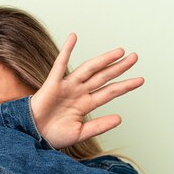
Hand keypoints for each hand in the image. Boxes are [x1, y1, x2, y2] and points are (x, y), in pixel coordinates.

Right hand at [30, 33, 144, 148]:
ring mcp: (67, 86)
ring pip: (89, 69)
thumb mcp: (80, 133)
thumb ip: (99, 126)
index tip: (140, 80)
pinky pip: (60, 64)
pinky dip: (67, 50)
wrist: (33, 136)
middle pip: (103, 77)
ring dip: (103, 60)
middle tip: (134, 57)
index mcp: (86, 104)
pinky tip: (74, 37)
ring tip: (119, 52)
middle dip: (119, 67)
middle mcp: (79, 92)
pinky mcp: (53, 83)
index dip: (125, 86)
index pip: (109, 92)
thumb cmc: (53, 136)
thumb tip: (120, 119)